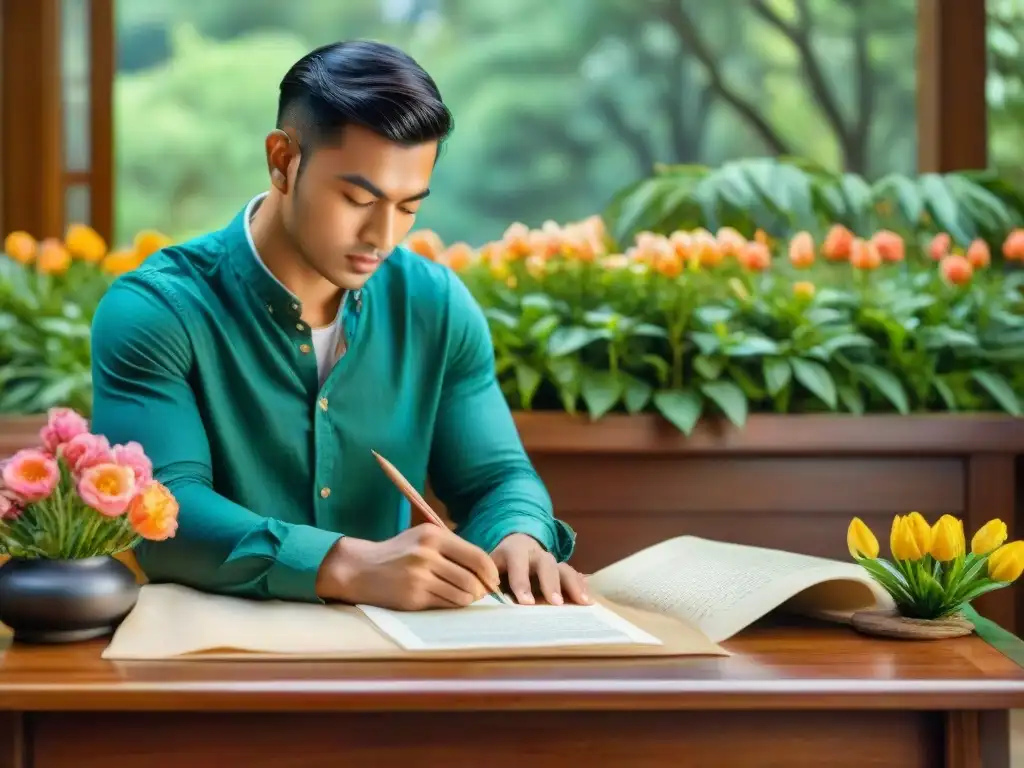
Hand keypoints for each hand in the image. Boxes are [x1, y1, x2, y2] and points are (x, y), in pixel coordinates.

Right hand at [316, 523, 500, 609]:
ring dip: (469, 600)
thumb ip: (452, 548)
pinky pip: (445, 604)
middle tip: (482, 593)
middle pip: (472, 578)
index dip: (490, 572)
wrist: (361, 568)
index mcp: (433, 535)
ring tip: (467, 598)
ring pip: (461, 594)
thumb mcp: (423, 538)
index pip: (476, 556)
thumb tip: (486, 569)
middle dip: (482, 590)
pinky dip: (453, 605)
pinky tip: (450, 601)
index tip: (493, 581)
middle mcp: (427, 554)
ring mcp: (419, 576)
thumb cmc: (398, 552)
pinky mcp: (413, 597)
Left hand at [491, 533, 590, 605]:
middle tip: (556, 603)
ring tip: (583, 602)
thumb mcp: (488, 567)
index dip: (522, 583)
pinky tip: (589, 600)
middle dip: (551, 584)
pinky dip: (582, 587)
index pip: (518, 566)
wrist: (516, 546)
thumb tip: (478, 599)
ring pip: (564, 569)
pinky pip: (575, 576)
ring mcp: (552, 562)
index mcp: (514, 551)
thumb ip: (485, 580)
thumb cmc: (499, 564)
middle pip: (546, 565)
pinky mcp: (562, 570)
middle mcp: (536, 554)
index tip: (526, 603)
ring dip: (573, 586)